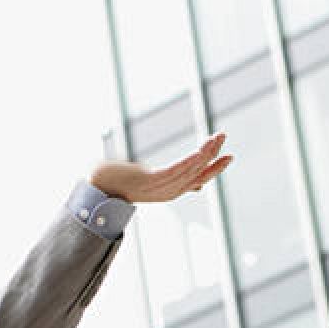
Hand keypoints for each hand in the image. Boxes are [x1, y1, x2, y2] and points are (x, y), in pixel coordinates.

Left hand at [90, 132, 231, 202]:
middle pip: (197, 173)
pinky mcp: (149, 181)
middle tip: (223, 136)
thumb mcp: (149, 178)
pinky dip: (188, 162)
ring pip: (189, 170)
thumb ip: (167, 177)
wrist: (98, 181)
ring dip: (204, 153)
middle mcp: (167, 191)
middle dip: (213, 155)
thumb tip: (180, 178)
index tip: (230, 156)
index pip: (199, 179)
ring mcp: (159, 188)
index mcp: (170, 190)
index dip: (214, 168)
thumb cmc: (121, 178)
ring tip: (216, 137)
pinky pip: (174, 171)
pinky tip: (199, 153)